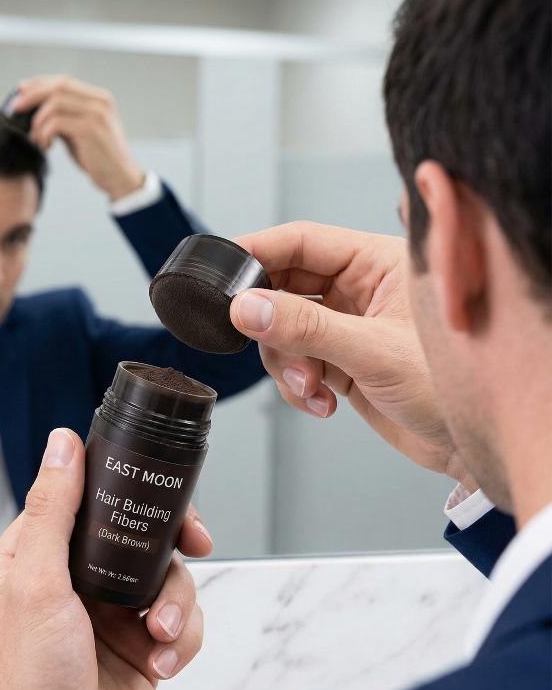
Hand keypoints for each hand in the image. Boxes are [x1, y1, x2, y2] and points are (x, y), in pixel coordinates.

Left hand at [0, 429, 208, 689]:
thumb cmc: (30, 682)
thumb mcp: (35, 583)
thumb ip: (52, 511)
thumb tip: (62, 444)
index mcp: (42, 551)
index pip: (90, 494)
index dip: (130, 485)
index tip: (162, 488)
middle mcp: (79, 575)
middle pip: (142, 530)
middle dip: (173, 540)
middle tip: (195, 543)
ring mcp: (113, 608)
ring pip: (170, 575)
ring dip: (178, 602)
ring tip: (162, 632)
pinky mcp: (142, 642)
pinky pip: (183, 620)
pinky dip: (182, 640)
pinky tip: (161, 662)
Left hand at [10, 75, 144, 200]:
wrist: (121, 179)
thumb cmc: (100, 159)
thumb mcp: (81, 133)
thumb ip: (64, 118)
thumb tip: (36, 112)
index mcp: (99, 99)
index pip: (63, 81)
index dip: (38, 83)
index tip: (20, 91)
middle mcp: (99, 101)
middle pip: (57, 86)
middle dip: (31, 96)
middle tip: (15, 110)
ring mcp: (96, 114)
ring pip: (54, 103)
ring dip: (37, 121)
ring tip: (36, 138)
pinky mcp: (90, 129)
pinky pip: (56, 123)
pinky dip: (44, 133)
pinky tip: (45, 146)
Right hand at [229, 222, 475, 488]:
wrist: (466, 447)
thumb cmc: (452, 386)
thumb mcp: (373, 352)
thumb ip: (306, 328)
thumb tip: (248, 307)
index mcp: (377, 263)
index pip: (302, 242)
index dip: (258, 251)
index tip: (224, 269)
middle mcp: (359, 290)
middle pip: (285, 287)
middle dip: (272, 323)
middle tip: (261, 338)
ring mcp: (346, 327)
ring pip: (283, 331)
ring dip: (286, 363)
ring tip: (310, 386)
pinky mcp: (339, 361)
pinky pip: (295, 363)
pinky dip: (297, 386)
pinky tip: (322, 401)